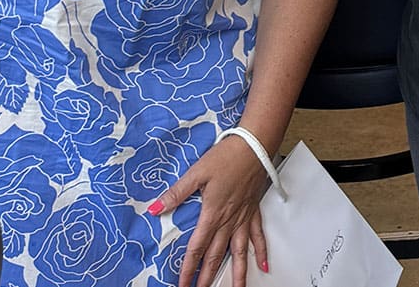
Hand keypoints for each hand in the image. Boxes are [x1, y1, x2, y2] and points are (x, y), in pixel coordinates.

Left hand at [149, 136, 271, 286]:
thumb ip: (176, 193)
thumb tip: (155, 208)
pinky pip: (258, 235)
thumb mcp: (197, 173)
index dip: (188, 268)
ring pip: (240, 251)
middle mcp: (229, 219)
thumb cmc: (227, 156)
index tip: (182, 284)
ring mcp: (243, 216)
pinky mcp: (253, 209)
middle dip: (207, 277)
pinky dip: (261, 251)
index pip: (197, 248)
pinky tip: (263, 265)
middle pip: (217, 254)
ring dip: (237, 272)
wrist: (254, 145)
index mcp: (213, 213)